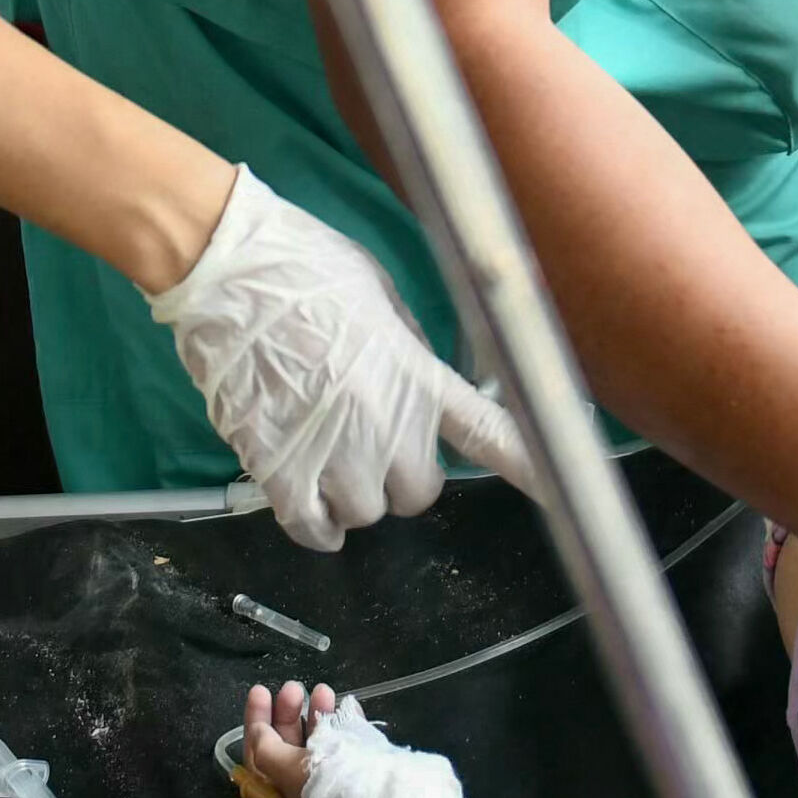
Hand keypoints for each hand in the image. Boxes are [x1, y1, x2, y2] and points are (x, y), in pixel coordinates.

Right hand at [146, 165, 539, 547]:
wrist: (232, 274)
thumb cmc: (303, 269)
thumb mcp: (380, 297)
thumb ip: (406, 352)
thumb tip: (413, 381)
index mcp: (418, 377)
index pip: (490, 434)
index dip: (530, 470)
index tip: (565, 496)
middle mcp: (388, 425)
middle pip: (418, 492)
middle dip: (397, 474)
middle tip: (366, 439)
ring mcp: (336, 453)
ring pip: (364, 512)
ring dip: (348, 493)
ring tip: (321, 450)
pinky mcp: (282, 471)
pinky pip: (313, 528)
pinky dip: (314, 523)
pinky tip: (306, 498)